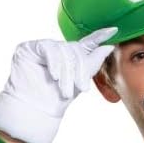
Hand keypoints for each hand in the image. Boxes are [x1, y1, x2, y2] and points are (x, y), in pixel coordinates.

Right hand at [0, 29, 117, 142]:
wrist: (35, 111)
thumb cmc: (55, 101)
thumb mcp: (79, 82)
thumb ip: (93, 62)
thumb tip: (109, 46)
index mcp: (70, 57)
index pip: (87, 44)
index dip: (99, 36)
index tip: (114, 30)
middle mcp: (57, 50)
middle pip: (75, 50)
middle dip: (79, 70)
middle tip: (81, 88)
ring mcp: (43, 47)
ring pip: (62, 51)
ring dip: (66, 72)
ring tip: (65, 91)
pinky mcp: (30, 47)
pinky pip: (47, 48)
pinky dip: (54, 62)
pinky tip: (54, 76)